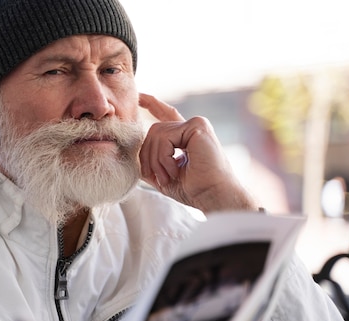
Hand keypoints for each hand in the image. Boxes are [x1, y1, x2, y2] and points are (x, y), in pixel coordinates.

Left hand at [138, 93, 256, 212]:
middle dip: (148, 156)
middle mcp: (192, 126)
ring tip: (168, 177)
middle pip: (153, 131)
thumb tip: (133, 151)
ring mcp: (196, 124)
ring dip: (156, 160)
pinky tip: (175, 169)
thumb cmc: (194, 190)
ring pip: (156, 134)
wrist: (214, 196)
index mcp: (186, 136)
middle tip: (157, 178)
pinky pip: (165, 137)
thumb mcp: (164, 174)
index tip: (139, 96)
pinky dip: (164, 158)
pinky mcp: (197, 126)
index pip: (166, 114)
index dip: (152, 104)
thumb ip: (151, 160)